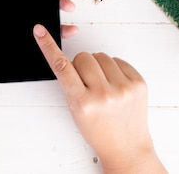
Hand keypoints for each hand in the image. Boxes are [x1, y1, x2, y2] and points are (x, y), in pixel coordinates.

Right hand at [33, 24, 165, 173]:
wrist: (126, 146)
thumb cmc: (98, 130)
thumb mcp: (75, 110)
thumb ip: (71, 84)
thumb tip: (73, 59)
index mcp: (82, 103)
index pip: (61, 67)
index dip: (48, 46)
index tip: (40, 31)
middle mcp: (103, 94)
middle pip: (83, 57)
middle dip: (82, 66)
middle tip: (87, 83)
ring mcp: (123, 88)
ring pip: (101, 56)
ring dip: (99, 67)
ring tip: (103, 86)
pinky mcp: (138, 83)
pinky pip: (119, 60)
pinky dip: (114, 69)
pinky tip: (115, 85)